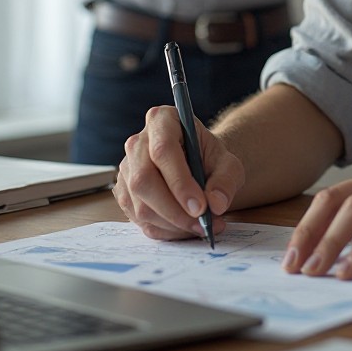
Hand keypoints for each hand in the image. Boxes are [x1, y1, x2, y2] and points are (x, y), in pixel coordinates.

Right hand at [114, 105, 245, 241]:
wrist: (198, 165)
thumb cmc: (210, 158)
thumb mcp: (228, 162)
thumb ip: (227, 180)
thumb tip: (216, 204)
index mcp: (162, 120)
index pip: (163, 151)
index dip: (180, 182)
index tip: (200, 207)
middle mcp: (137, 142)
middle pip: (144, 181)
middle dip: (174, 210)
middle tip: (202, 224)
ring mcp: (126, 169)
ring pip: (139, 205)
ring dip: (172, 224)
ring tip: (201, 227)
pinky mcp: (123, 193)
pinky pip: (138, 220)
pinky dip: (164, 230)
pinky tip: (185, 227)